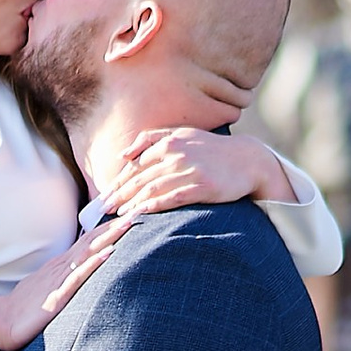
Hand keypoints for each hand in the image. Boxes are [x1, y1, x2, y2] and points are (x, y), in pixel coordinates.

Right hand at [0, 224, 120, 350]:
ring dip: (111, 235)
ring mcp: (59, 278)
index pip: (89, 240)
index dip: (109, 226)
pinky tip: (110, 252)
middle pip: (93, 238)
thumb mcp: (47, 289)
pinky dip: (95, 262)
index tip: (129, 213)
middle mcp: (62, 266)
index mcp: (60, 265)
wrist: (1, 321)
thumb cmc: (23, 309)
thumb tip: (79, 276)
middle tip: (139, 207)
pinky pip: (79, 275)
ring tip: (130, 222)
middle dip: (116, 224)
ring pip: (89, 250)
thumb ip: (64, 281)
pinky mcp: (57, 294)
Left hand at [104, 124, 293, 218]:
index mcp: (169, 141)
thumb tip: (123, 155)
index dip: (117, 182)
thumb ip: (151, 140)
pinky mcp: (202, 187)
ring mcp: (190, 170)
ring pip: (152, 189)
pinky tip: (140, 216)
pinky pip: (171, 199)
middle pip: (139, 178)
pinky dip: (152, 207)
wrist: (247, 160)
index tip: (104, 197)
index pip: (135, 165)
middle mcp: (177, 154)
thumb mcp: (182, 134)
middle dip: (119, 195)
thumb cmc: (210, 149)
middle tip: (103, 210)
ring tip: (117, 216)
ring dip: (131, 203)